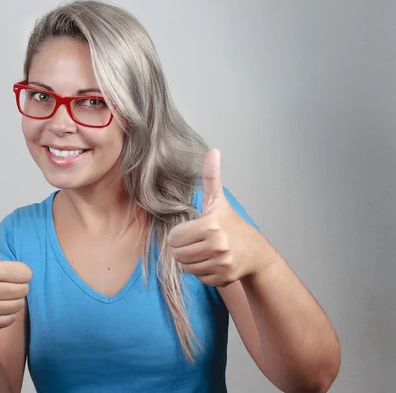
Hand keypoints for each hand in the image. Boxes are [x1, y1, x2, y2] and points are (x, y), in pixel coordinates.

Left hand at [167, 149, 266, 286]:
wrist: (255, 252)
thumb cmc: (231, 224)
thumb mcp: (218, 200)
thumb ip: (211, 177)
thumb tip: (213, 151)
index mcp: (211, 226)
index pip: (173, 238)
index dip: (179, 235)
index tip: (192, 231)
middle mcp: (217, 246)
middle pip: (178, 254)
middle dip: (183, 249)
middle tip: (197, 242)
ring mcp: (222, 263)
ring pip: (186, 267)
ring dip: (192, 261)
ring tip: (205, 251)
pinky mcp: (224, 278)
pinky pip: (198, 277)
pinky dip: (202, 272)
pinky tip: (213, 262)